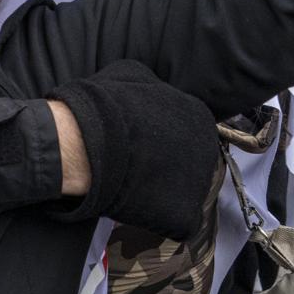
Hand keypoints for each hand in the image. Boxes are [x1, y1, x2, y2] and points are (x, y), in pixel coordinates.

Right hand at [47, 60, 218, 240]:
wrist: (86, 141)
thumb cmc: (104, 105)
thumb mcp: (133, 74)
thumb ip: (155, 88)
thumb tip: (156, 93)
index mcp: (198, 116)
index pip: (188, 131)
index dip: (163, 139)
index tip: (142, 143)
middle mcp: (207, 150)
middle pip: (190, 162)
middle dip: (167, 166)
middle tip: (137, 165)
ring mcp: (198, 185)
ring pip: (184, 192)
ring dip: (162, 191)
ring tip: (133, 184)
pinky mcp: (183, 216)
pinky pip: (175, 220)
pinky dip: (157, 217)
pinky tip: (136, 204)